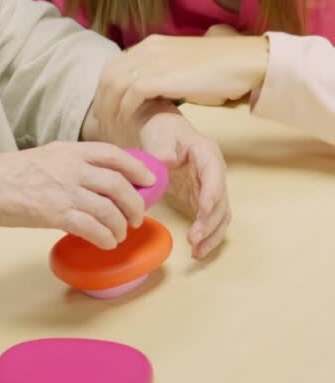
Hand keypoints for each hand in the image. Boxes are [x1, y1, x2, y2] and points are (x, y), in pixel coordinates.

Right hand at [0, 142, 155, 248]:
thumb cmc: (14, 174)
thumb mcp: (48, 156)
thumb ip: (75, 164)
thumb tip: (102, 182)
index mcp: (71, 151)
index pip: (114, 155)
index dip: (137, 168)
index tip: (149, 180)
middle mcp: (73, 168)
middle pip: (119, 185)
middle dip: (135, 204)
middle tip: (137, 217)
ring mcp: (66, 191)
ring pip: (110, 210)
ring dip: (121, 226)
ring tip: (119, 234)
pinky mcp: (57, 214)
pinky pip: (93, 228)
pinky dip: (106, 238)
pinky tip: (106, 243)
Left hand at [93, 33, 268, 121]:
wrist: (243, 60)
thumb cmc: (220, 67)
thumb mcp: (184, 64)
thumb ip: (166, 71)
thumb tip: (154, 88)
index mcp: (152, 44)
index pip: (115, 65)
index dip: (106, 88)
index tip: (106, 108)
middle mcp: (148, 49)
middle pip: (109, 74)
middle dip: (102, 100)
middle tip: (102, 122)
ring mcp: (153, 61)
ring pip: (115, 84)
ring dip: (110, 107)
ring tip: (111, 127)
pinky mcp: (161, 76)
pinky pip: (131, 93)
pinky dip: (125, 108)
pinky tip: (126, 122)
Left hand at [138, 109, 230, 258]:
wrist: (165, 132)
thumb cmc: (164, 130)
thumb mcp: (161, 135)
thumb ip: (163, 149)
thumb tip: (165, 163)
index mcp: (207, 153)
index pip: (215, 175)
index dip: (211, 193)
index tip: (202, 211)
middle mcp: (215, 172)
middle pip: (221, 200)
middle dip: (209, 222)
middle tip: (193, 239)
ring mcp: (211, 187)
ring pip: (220, 215)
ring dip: (212, 234)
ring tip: (197, 251)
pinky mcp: (203, 199)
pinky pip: (211, 220)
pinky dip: (207, 235)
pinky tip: (197, 250)